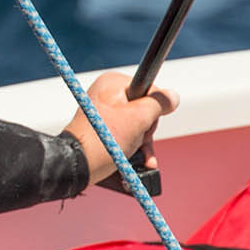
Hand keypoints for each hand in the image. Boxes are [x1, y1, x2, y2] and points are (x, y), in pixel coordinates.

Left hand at [61, 71, 180, 185]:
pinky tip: (142, 162)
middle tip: (137, 140)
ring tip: (142, 158)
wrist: (77, 166)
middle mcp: (107, 94)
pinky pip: (126, 135)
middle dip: (146, 131)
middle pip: (144, 110)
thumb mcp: (139, 118)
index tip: (144, 122)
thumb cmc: (105, 140)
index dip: (153, 109)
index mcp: (112, 83)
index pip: (149, 90)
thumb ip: (159, 104)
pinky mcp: (102, 130)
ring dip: (143, 144)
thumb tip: (172, 97)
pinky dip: (134, 149)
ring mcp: (103, 113)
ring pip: (137, 126)